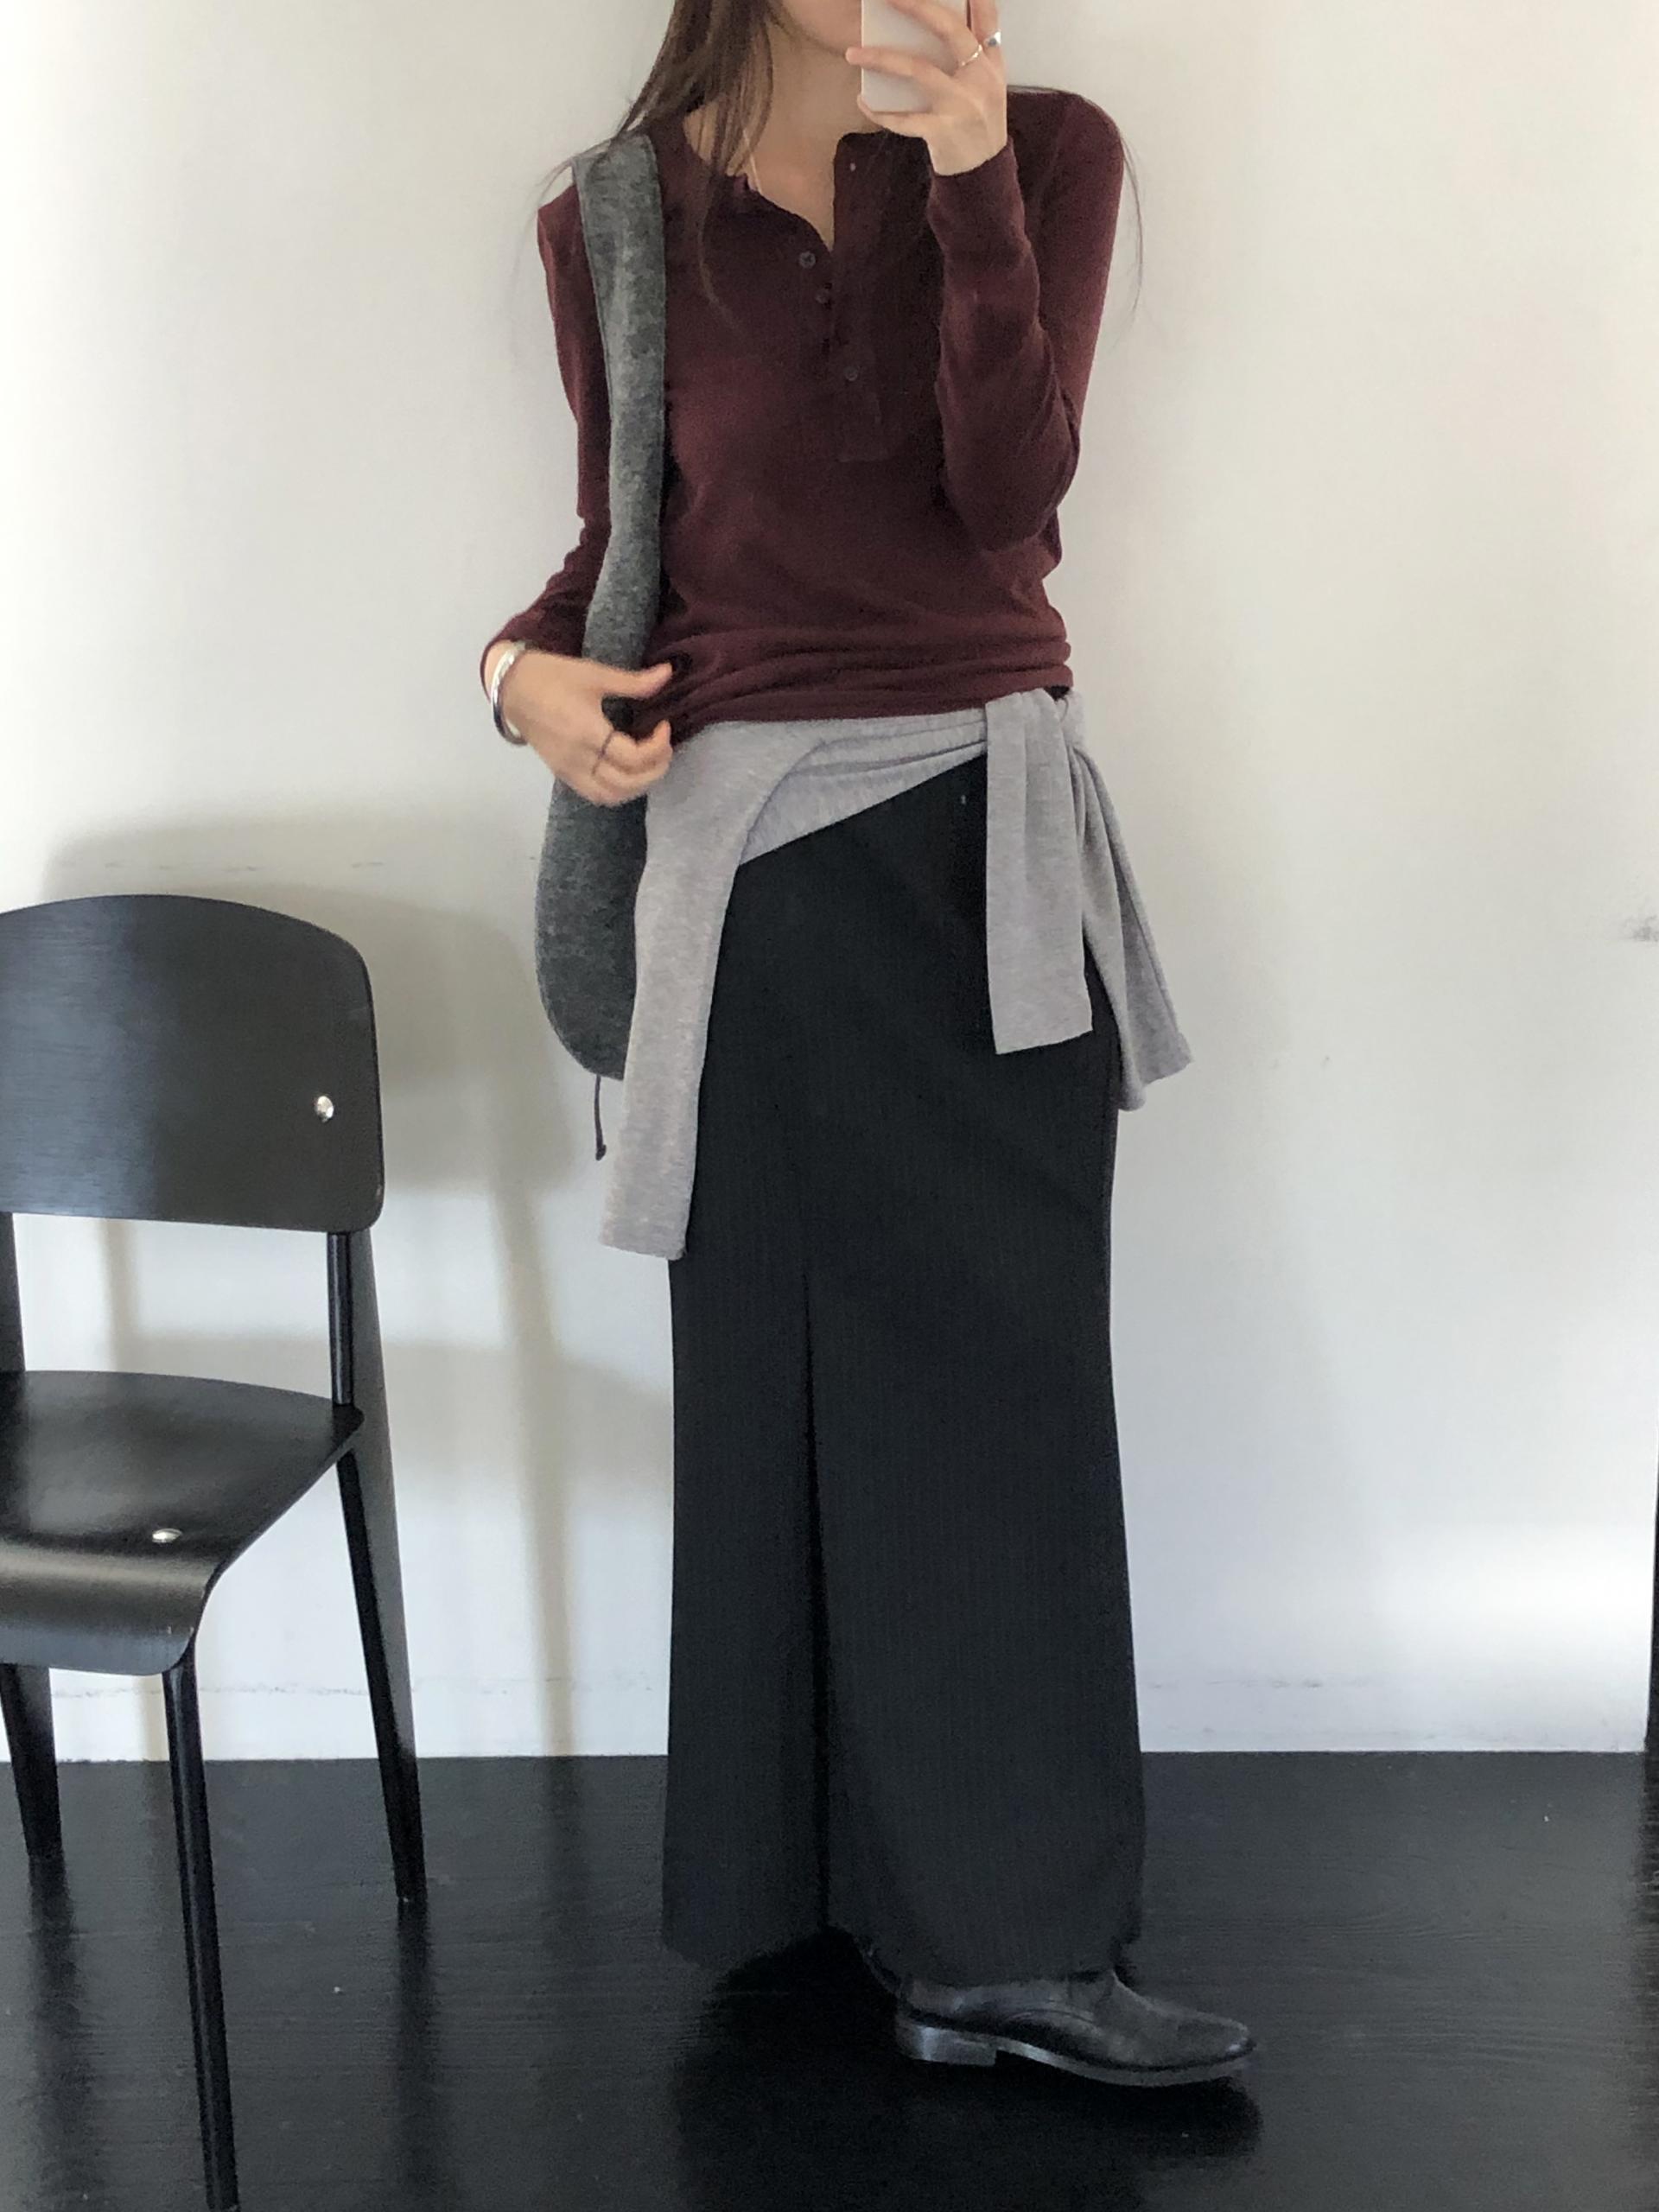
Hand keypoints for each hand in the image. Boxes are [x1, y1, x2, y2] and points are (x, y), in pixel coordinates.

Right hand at [497, 649, 674, 805]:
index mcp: (587, 732)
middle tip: (664, 749)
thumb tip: (668, 673)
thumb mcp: (594, 674)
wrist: (511, 687)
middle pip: (626, 783)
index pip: (633, 757)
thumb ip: (634, 682)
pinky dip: (616, 791)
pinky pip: (594, 795)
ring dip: (637, 787)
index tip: (664, 726)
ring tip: (650, 765)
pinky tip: (627, 774)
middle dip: (655, 770)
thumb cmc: (553, 677)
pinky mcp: (561, 774)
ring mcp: (568, 770)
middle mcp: (578, 759)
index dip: (658, 746)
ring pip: (610, 796)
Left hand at [846, 0, 1006, 176]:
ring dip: (881, 59)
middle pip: (949, 31)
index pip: (986, 18)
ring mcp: (962, 105)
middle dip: (917, 6)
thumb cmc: (977, 124)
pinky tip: (863, 102)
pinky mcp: (943, 132)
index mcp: (991, 63)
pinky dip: (880, 111)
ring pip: (918, 70)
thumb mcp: (985, 86)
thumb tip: (930, 26)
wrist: (983, 176)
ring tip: (852, 53)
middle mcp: (980, 78)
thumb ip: (970, 56)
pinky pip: (904, 119)